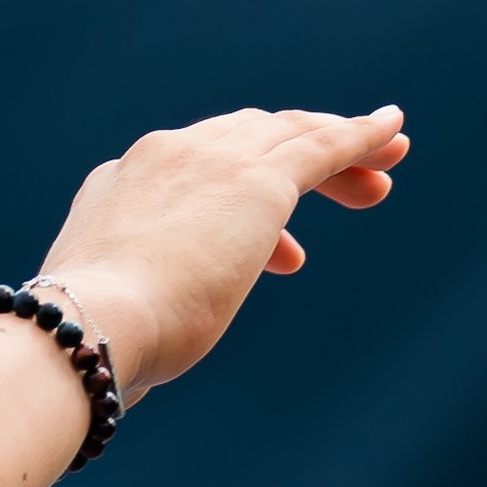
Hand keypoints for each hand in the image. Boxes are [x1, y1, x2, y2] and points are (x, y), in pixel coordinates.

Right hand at [35, 106, 407, 398]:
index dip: (242, 195)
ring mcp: (211, 162)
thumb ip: (134, 312)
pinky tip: (394, 134)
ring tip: (390, 166)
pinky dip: (361, 136)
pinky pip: (322, 146)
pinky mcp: (259, 181)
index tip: (282, 254)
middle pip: (249, 139)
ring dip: (342, 147)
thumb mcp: (115, 315)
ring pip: (290, 136)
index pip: (196, 171)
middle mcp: (165, 155)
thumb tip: (135, 352)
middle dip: (302, 154)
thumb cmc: (95, 344)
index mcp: (120, 182)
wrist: (92, 326)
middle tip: (356, 186)